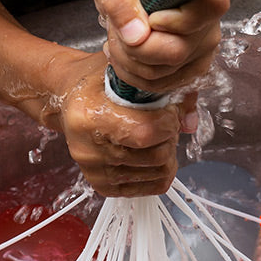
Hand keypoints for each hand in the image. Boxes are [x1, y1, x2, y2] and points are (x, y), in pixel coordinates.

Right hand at [46, 49, 198, 196]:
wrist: (70, 100)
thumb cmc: (99, 83)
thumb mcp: (128, 74)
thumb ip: (166, 92)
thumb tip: (190, 124)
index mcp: (88, 117)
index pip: (146, 133)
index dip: (168, 121)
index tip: (169, 110)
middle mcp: (87, 150)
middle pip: (156, 156)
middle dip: (170, 137)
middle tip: (163, 122)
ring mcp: (94, 172)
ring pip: (159, 173)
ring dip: (167, 153)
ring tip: (156, 136)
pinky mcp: (102, 186)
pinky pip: (152, 187)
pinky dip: (160, 170)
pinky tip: (151, 152)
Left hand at [93, 0, 228, 93]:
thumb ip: (120, 0)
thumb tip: (135, 37)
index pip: (204, 13)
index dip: (172, 21)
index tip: (151, 15)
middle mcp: (210, 25)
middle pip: (174, 52)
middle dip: (134, 46)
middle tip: (117, 28)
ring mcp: (203, 51)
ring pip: (161, 73)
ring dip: (127, 59)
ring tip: (119, 37)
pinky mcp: (190, 70)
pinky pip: (158, 85)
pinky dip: (132, 73)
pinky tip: (126, 52)